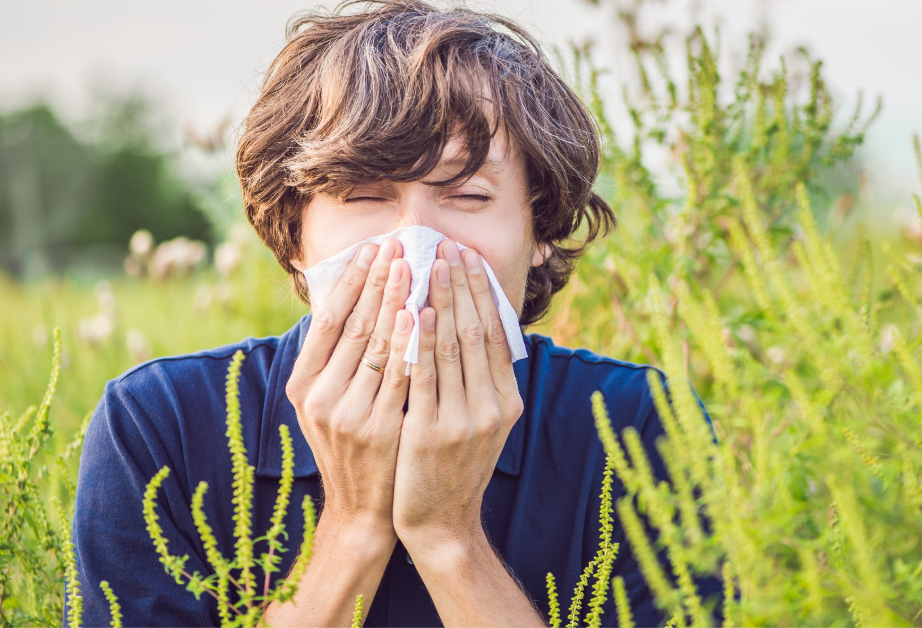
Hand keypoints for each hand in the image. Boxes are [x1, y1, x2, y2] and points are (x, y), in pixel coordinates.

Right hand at [285, 237, 413, 540]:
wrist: (363, 508)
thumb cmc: (351, 445)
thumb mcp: (327, 403)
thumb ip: (334, 359)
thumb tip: (350, 298)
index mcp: (303, 386)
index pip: (327, 320)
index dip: (350, 282)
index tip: (371, 249)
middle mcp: (319, 397)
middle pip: (352, 326)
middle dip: (377, 282)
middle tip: (397, 245)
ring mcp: (348, 414)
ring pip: (376, 346)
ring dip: (396, 301)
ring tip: (413, 266)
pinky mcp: (378, 429)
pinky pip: (399, 376)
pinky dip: (410, 343)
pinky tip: (421, 314)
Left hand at [392, 240, 523, 552]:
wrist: (440, 523)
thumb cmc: (453, 467)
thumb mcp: (480, 423)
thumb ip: (480, 381)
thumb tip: (473, 327)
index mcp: (507, 401)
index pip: (496, 333)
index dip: (482, 292)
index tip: (468, 257)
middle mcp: (492, 407)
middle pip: (476, 332)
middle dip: (461, 285)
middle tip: (448, 246)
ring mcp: (463, 420)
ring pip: (452, 347)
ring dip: (440, 300)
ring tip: (429, 264)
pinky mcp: (431, 431)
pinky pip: (425, 375)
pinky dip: (421, 340)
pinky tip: (415, 311)